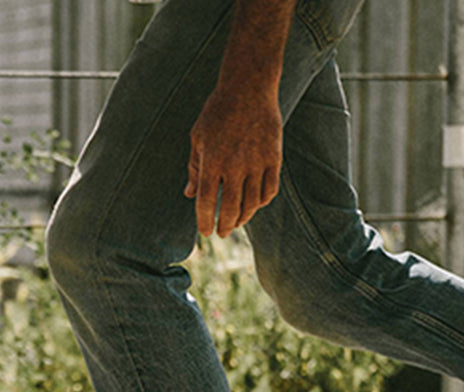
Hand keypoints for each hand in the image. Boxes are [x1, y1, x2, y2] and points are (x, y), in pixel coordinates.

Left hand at [184, 86, 281, 236]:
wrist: (248, 87)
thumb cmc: (217, 113)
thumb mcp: (198, 138)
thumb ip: (194, 169)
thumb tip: (189, 194)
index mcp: (212, 161)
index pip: (207, 202)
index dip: (205, 221)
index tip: (205, 232)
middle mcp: (234, 166)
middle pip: (231, 209)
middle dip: (225, 225)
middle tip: (222, 232)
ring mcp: (256, 163)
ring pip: (252, 204)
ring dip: (243, 218)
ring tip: (237, 223)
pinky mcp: (273, 158)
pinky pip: (269, 190)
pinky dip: (262, 202)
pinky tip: (255, 205)